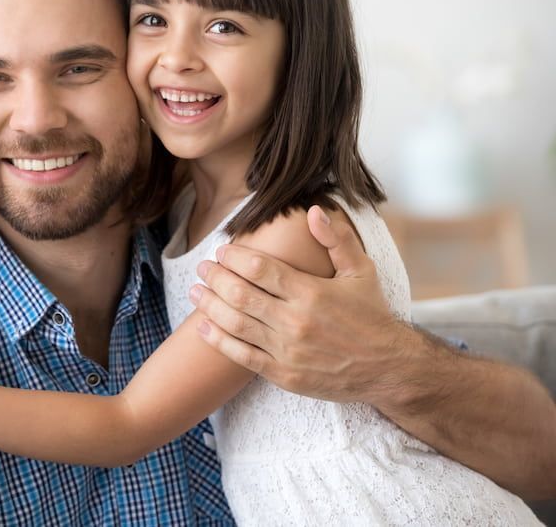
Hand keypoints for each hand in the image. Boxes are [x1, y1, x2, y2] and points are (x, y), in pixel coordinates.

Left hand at [190, 205, 418, 403]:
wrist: (390, 368)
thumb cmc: (373, 315)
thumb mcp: (361, 271)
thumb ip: (337, 239)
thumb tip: (313, 210)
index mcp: (311, 292)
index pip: (260, 268)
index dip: (234, 258)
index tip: (222, 251)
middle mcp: (295, 321)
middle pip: (241, 294)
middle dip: (215, 278)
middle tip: (202, 268)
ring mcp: (287, 350)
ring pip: (236, 324)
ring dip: (210, 305)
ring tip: (195, 291)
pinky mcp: (283, 374)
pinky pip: (242, 356)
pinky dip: (218, 340)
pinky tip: (202, 325)